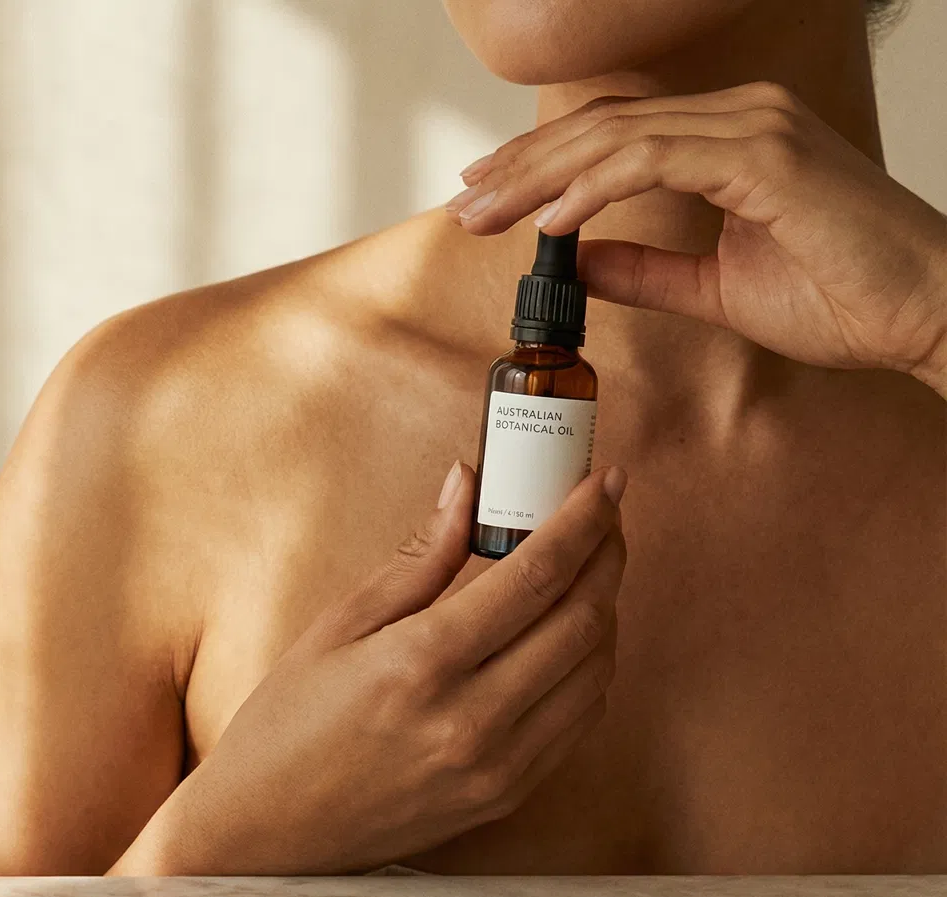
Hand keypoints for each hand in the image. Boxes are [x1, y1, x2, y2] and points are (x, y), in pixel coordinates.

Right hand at [111, 462, 627, 875]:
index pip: (536, 576)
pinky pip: (579, 719)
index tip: (604, 482)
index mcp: (421, 663)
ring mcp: (497, 766)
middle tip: (602, 516)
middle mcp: (472, 719)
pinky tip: (565, 636)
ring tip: (586, 569)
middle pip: (582, 619)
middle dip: (606, 554)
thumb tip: (468, 485)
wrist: (269, 832)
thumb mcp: (336, 627)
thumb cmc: (287, 723)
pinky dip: (589, 667)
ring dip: (603, 609)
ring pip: (595, 670)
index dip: (583, 520)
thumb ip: (418, 560)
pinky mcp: (507, 796)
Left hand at [447, 82, 946, 392]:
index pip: (615, 133)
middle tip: (463, 203)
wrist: (923, 313)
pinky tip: (550, 222)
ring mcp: (755, 128)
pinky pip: (653, 161)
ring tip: (487, 215)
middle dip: (522, 166)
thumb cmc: (842, 297)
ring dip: (540, 178)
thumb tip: (578, 261)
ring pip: (616, 138)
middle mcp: (743, 115)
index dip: (541, 162)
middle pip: (602, 128)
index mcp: (733, 135)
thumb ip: (648, 269)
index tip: (485, 199)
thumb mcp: (716, 287)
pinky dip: (593, 189)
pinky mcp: (764, 157)